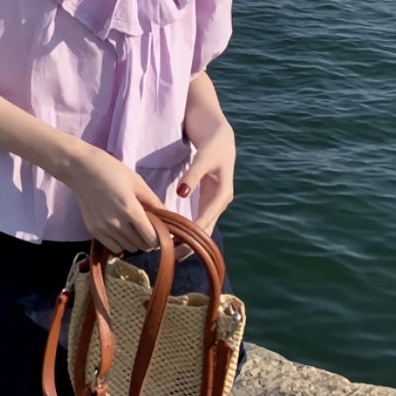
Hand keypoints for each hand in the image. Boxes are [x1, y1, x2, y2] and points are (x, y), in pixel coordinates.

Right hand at [64, 145, 165, 254]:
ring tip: (133, 227)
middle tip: (148, 226)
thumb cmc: (111, 170)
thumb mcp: (137, 181)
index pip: (151, 237)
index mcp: (130, 209)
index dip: (160, 237)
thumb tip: (169, 218)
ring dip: (135, 241)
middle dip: (149, 239)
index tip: (161, 230)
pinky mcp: (93, 231)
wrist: (80, 168)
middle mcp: (116, 223)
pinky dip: (121, 243)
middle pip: (141, 245)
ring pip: (128, 248)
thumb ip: (154, 202)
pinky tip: (121, 230)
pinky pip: (114, 248)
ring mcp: (103, 229)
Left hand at [175, 121, 235, 260]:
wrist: (221, 139)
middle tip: (173, 256)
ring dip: (190, 239)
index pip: (206, 220)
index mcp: (223, 195)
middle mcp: (220, 203)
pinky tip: (177, 237)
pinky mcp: (208, 202)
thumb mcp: (203, 158)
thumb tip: (182, 193)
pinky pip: (199, 220)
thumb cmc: (213, 147)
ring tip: (172, 252)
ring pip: (203, 227)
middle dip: (192, 243)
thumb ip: (192, 175)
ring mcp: (214, 203)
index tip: (177, 244)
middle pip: (206, 229)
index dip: (193, 234)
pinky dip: (189, 229)